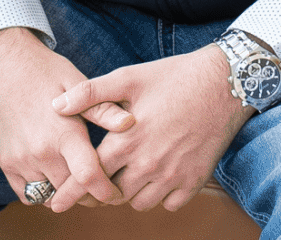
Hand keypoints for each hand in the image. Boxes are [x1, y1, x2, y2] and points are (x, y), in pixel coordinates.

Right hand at [0, 28, 135, 211]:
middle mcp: (40, 151)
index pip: (88, 177)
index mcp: (63, 132)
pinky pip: (28, 195)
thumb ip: (103, 109)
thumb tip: (130, 123)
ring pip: (50, 197)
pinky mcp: (7, 164)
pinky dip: (44, 192)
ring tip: (80, 183)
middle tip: (101, 187)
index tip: (115, 191)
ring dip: (67, 195)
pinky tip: (56, 177)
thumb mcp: (78, 83)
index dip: (106, 191)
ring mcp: (20, 160)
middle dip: (90, 196)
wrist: (3, 66)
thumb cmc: (46, 72)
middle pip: (71, 193)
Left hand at [51, 45, 255, 211]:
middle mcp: (148, 164)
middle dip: (103, 190)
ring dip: (130, 194)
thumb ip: (90, 93)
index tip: (56, 202)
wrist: (224, 82)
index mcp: (127, 141)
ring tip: (130, 175)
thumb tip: (56, 106)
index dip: (71, 191)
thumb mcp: (128, 77)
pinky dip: (160, 197)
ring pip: (139, 203)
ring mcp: (173, 175)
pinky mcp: (195, 180)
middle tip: (100, 181)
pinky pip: (168, 205)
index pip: (90, 176)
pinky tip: (158, 177)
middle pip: (113, 195)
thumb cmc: (173, 77)